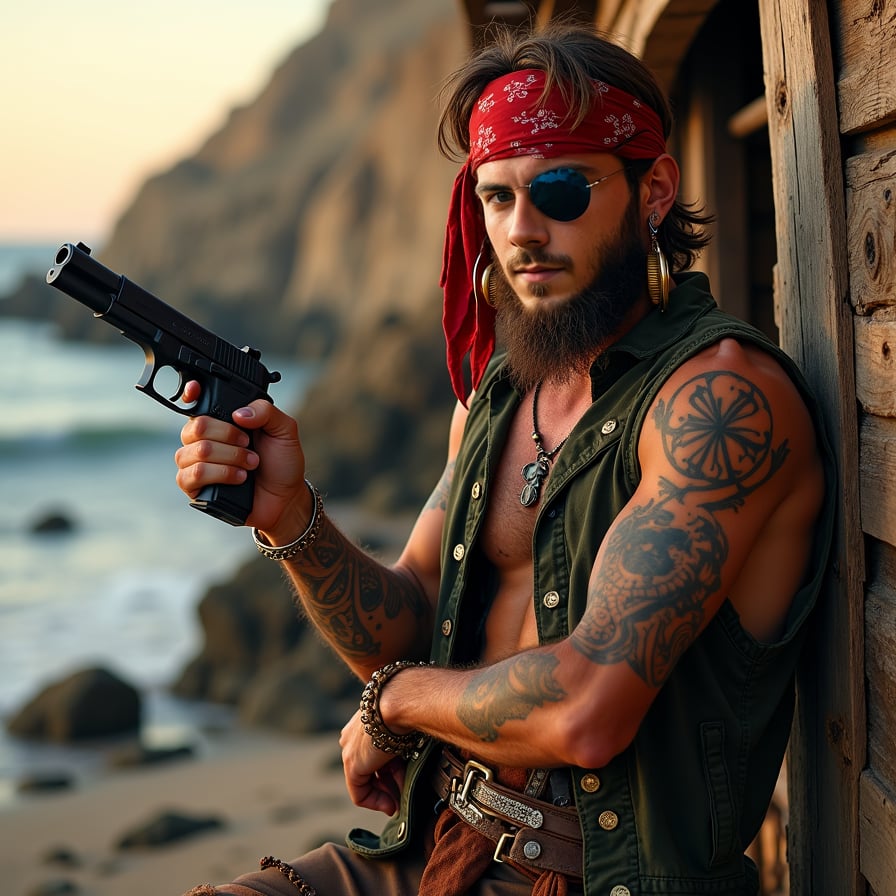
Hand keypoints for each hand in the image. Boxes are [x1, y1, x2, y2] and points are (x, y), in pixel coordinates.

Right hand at [174, 381, 308, 534]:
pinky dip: (222, 474)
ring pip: (197, 452)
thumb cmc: (281, 463)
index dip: (191, 394)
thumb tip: (238, 413)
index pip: (196, 403)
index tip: (196, 390)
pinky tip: (239, 478)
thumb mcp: (284, 430)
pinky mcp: (194, 487)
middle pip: (196, 426)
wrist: (285, 498)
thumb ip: (266, 411)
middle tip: (249, 444)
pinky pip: (193, 475)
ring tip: (251, 465)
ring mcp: (196, 463)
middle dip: (229, 436)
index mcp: (222, 422)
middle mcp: (204, 440)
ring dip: (230, 457)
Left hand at [339, 709, 405, 815]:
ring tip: (398, 805)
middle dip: (387, 786)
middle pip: (370, 769)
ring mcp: (350, 751)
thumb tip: (407, 769)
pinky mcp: (352, 765)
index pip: (374, 754)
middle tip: (402, 798)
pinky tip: (390, 806)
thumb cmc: (407, 708)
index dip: (391, 771)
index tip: (403, 781)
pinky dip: (375, 802)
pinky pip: (359, 793)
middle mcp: (352, 737)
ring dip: (384, 795)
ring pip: (364, 782)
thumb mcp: (402, 731)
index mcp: (363, 723)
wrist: (399, 702)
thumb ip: (400, 751)